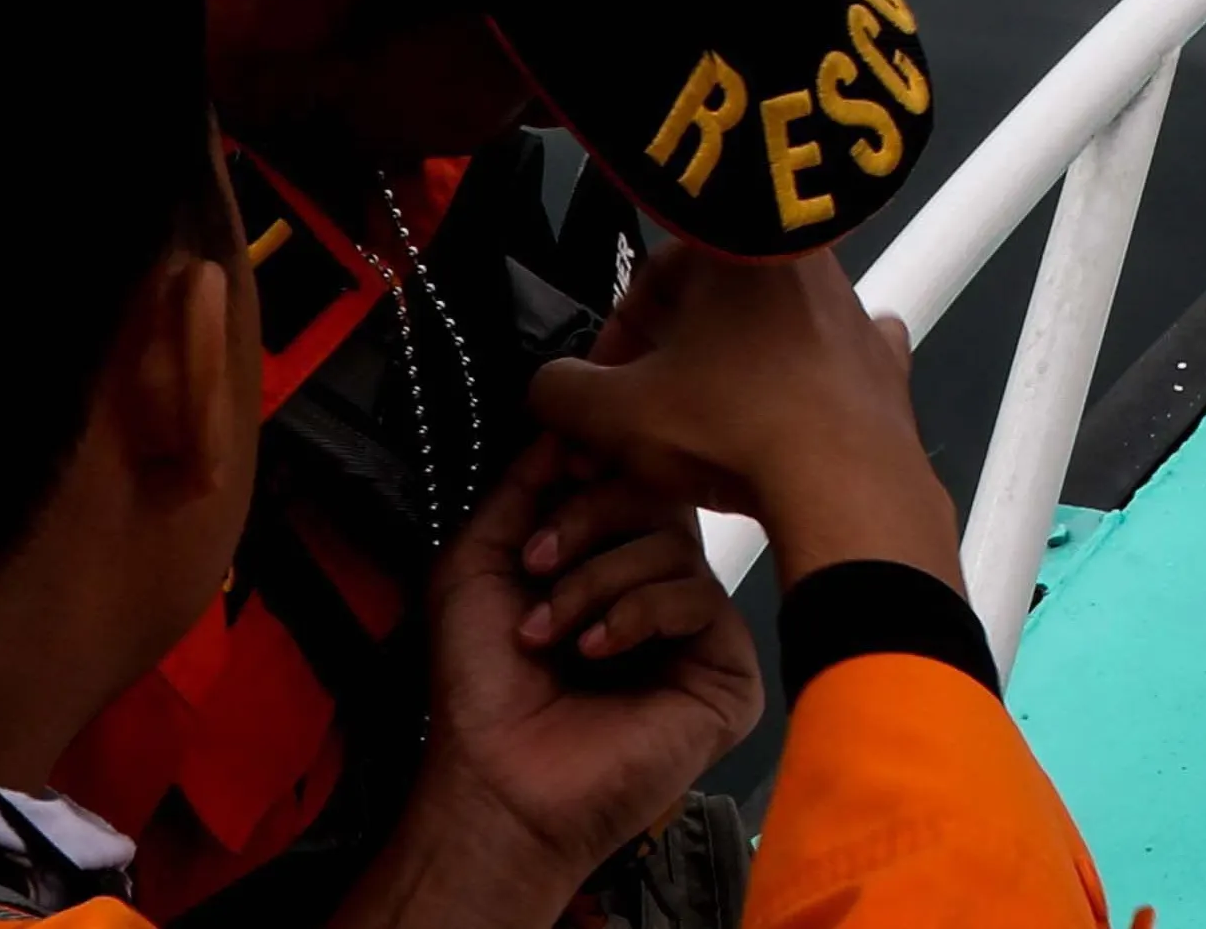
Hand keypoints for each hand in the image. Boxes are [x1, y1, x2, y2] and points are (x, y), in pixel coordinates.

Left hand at [332, 455, 759, 928]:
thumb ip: (520, 487)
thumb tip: (566, 423)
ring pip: (676, 545)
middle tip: (537, 561)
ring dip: (597, 578)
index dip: (596, 469)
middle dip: (587, 517)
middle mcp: (659, 592)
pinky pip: (700, 598)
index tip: (558, 475)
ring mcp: (696, 633)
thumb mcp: (478, 564)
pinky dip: (639, 612)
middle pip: (660, 497)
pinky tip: (598, 650)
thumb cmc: (482, 692)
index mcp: (610, 565)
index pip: (631, 480)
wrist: (499, 781)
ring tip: (552, 631)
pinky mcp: (727, 673)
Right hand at [523, 241, 970, 591]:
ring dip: (727, 376)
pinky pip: (834, 365)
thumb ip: (560, 391)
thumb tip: (549, 388)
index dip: (614, 339)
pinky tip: (785, 417)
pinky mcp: (884, 365)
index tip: (604, 390)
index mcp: (735, 246)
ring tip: (701, 436)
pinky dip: (804, 388)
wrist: (844, 485)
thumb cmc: (737, 429)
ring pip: (767, 334)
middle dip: (666, 365)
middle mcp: (804, 261)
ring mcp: (852, 313)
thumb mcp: (616, 413)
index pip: (648, 279)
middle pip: (708, 309)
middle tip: (643, 419)